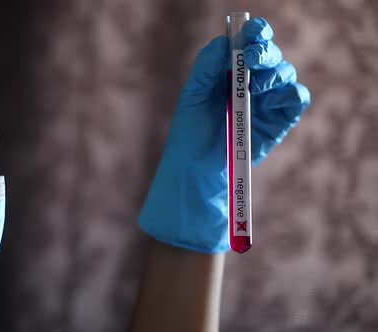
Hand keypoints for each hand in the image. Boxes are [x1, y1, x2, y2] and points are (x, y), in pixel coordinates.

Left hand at [138, 18, 310, 253]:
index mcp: (230, 70)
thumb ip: (206, 66)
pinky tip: (272, 100)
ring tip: (254, 87)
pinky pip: (297, 98)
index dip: (256, 32)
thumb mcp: (193, 95)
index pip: (250, 42)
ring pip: (286, 73)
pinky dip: (291, 93)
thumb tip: (225, 41)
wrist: (196, 169)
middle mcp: (251, 81)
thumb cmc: (190, 132)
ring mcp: (267, 100)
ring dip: (274, 73)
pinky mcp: (279, 120)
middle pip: (271, 54)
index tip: (253, 32)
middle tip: (253, 59)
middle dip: (265, 51)